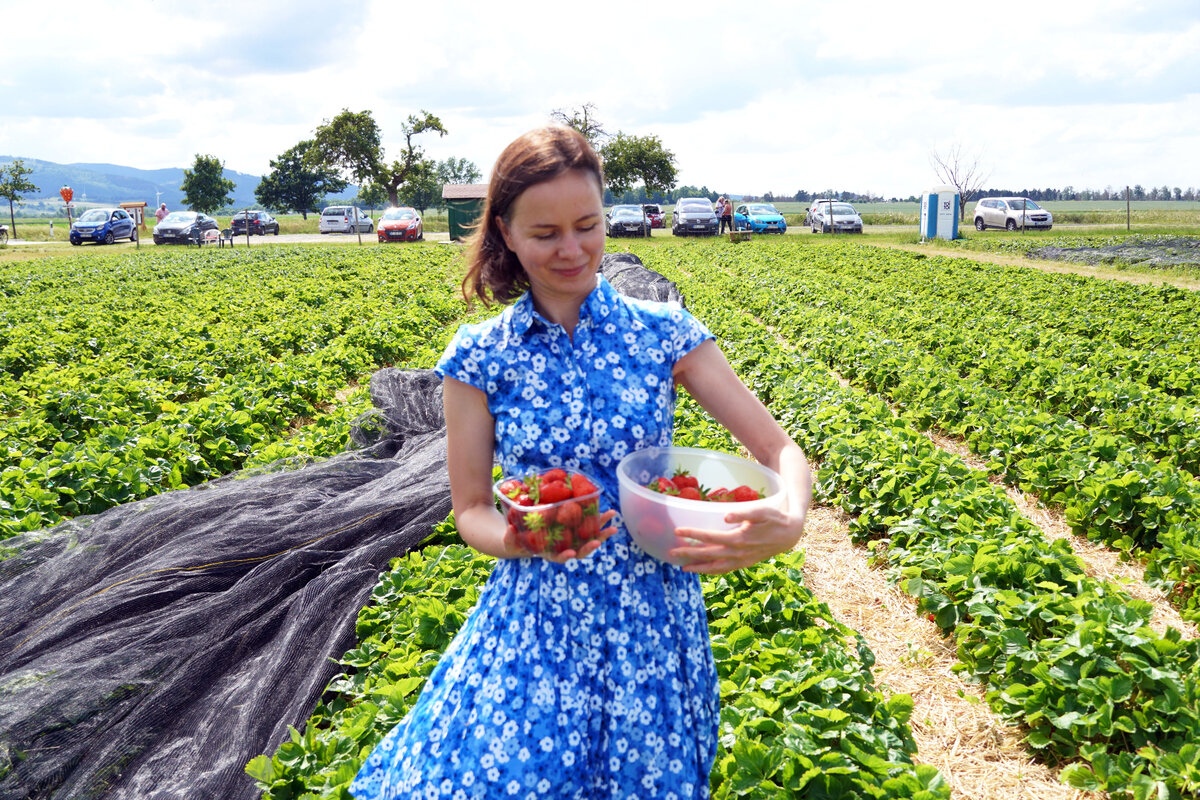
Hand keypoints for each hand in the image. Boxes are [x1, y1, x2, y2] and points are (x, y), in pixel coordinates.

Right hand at [506, 510, 619, 562]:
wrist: (523, 537)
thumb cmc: (515, 542)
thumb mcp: (509, 542)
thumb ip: (508, 538)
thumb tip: (509, 529)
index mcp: (549, 553)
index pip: (559, 557)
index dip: (565, 556)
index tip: (571, 553)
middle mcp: (562, 548)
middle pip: (580, 550)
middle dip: (591, 546)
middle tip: (599, 540)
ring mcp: (570, 539)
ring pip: (588, 538)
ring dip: (602, 531)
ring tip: (613, 523)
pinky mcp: (573, 529)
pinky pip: (587, 525)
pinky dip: (598, 520)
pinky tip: (608, 512)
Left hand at [666, 506, 805, 573]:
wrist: (790, 534)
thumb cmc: (775, 518)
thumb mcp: (762, 510)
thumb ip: (744, 512)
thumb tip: (725, 516)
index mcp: (739, 538)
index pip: (710, 537)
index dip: (693, 534)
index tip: (677, 532)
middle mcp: (738, 553)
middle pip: (708, 555)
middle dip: (689, 554)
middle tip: (671, 553)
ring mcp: (741, 561)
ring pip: (716, 567)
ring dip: (698, 567)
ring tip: (682, 568)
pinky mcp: (745, 563)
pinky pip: (725, 570)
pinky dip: (712, 571)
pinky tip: (703, 570)